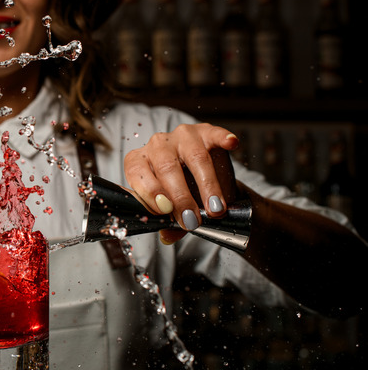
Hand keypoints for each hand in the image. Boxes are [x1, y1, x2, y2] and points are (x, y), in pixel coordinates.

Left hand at [123, 123, 239, 243]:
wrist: (208, 184)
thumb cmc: (183, 195)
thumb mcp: (173, 210)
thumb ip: (169, 223)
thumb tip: (167, 237)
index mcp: (139, 161)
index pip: (136, 173)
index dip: (149, 192)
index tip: (165, 211)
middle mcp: (157, 145)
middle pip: (166, 167)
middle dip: (180, 197)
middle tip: (192, 219)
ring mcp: (182, 136)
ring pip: (194, 157)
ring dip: (207, 185)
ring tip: (215, 208)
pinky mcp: (207, 132)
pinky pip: (215, 134)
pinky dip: (223, 138)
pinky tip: (232, 144)